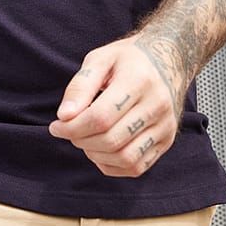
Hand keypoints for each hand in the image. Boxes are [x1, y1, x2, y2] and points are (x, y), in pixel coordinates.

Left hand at [48, 35, 183, 177]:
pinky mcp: (167, 141)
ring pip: (126, 159)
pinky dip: (112, 165)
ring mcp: (165, 126)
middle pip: (111, 140)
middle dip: (81, 141)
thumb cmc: (128, 58)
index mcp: (139, 80)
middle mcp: (157, 105)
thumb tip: (64, 116)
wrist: (169, 59)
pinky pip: (137, 167)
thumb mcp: (100, 58)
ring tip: (85, 139)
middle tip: (69, 130)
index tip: (56, 126)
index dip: (72, 127)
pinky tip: (101, 150)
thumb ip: (80, 86)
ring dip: (96, 156)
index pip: (100, 117)